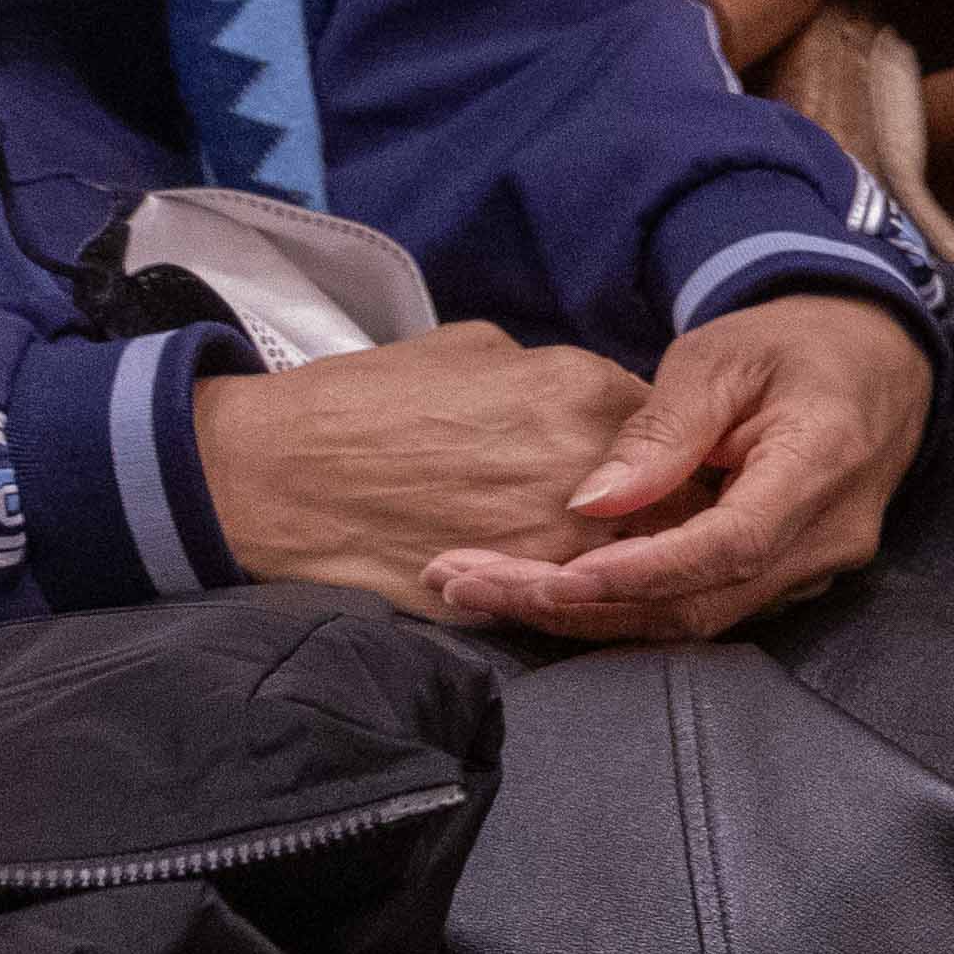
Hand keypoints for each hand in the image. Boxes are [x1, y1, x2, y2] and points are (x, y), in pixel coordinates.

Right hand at [195, 319, 651, 609]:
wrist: (275, 474)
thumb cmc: (367, 400)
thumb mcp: (476, 350)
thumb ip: (552, 376)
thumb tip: (583, 402)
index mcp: (584, 392)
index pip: (677, 428)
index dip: (671, 450)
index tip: (659, 464)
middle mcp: (586, 469)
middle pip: (677, 501)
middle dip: (670, 510)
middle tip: (652, 520)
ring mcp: (552, 542)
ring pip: (635, 563)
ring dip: (629, 562)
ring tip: (609, 560)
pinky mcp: (511, 597)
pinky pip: (573, 603)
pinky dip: (576, 596)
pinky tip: (556, 585)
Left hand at [420, 292, 931, 644]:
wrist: (875, 359)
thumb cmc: (795, 344)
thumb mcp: (724, 355)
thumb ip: (664, 429)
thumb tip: (591, 503)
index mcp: (822, 464)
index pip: (729, 545)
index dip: (642, 571)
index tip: (556, 575)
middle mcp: (825, 538)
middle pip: (697, 604)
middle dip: (577, 606)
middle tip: (470, 585)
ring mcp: (812, 571)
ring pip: (693, 621)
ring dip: (586, 615)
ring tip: (482, 588)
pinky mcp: (784, 582)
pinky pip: (701, 609)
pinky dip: (621, 607)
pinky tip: (545, 590)